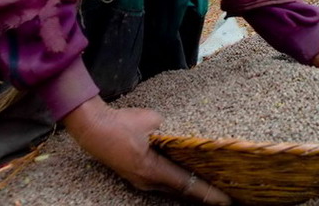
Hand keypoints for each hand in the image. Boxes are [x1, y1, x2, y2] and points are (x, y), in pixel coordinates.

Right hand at [63, 97, 231, 204]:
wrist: (93, 128)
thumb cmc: (121, 124)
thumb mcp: (152, 120)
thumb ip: (170, 129)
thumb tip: (178, 133)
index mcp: (153, 169)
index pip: (186, 184)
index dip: (207, 193)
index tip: (225, 200)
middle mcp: (148, 181)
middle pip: (181, 192)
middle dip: (202, 194)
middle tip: (223, 196)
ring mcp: (140, 181)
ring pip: (170, 189)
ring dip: (188, 189)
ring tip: (209, 189)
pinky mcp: (135, 176)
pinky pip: (161, 183)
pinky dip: (176, 183)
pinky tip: (185, 178)